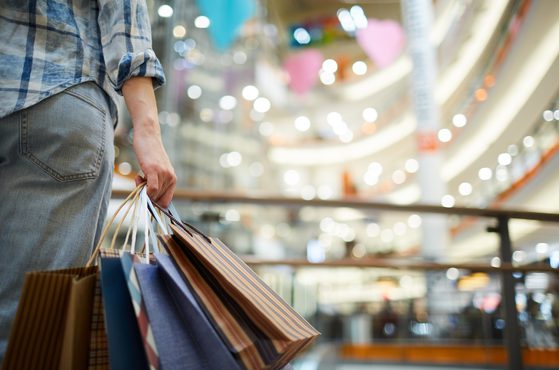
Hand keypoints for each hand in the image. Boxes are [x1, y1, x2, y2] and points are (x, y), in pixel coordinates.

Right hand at [122, 77, 175, 206]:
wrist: (148, 136)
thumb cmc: (149, 154)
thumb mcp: (156, 171)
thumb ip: (155, 183)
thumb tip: (149, 199)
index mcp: (173, 179)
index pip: (166, 202)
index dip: (155, 205)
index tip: (146, 199)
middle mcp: (171, 178)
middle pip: (157, 200)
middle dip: (146, 195)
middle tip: (140, 181)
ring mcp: (163, 174)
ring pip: (153, 195)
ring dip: (142, 189)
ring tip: (139, 175)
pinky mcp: (154, 170)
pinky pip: (152, 189)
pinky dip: (145, 191)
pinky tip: (139, 178)